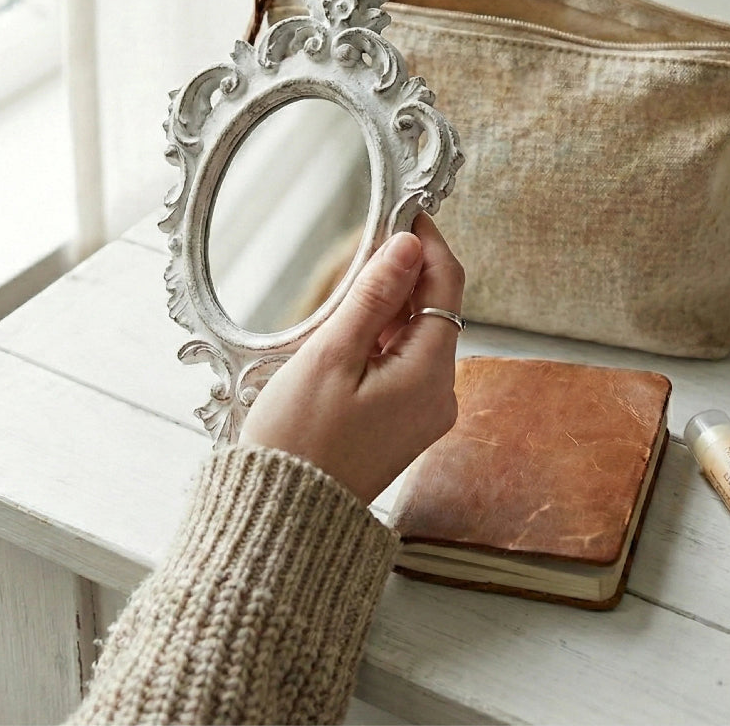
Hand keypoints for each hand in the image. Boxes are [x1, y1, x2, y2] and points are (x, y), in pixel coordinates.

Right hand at [238, 213, 464, 503]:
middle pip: (435, 310)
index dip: (427, 242)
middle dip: (403, 273)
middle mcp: (439, 395)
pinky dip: (381, 339)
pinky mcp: (403, 424)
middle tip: (361, 246)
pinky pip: (404, 364)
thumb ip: (373, 296)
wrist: (282, 517)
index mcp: (430, 376)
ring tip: (343, 291)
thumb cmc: (298, 441)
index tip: (402, 211)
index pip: (447, 285)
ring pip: (418, 336)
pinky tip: (347, 334)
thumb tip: (408, 245)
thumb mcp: (331, 357)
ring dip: (389, 307)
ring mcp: (424, 413)